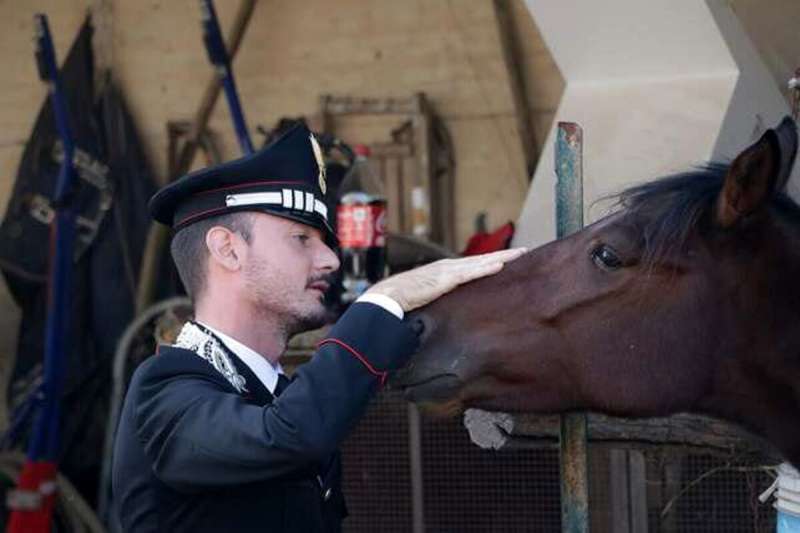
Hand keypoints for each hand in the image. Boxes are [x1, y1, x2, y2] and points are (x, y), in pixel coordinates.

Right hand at [366, 248, 527, 311]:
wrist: (388, 297)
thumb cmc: (402, 301)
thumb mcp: (424, 299)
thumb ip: (436, 300)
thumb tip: (445, 313)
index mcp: (443, 271)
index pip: (472, 265)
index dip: (489, 261)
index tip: (506, 260)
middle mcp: (448, 267)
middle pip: (481, 259)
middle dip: (503, 255)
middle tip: (523, 251)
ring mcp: (448, 271)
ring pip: (480, 262)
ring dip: (501, 257)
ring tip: (520, 254)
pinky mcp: (446, 279)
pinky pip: (471, 273)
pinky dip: (486, 268)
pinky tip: (500, 265)